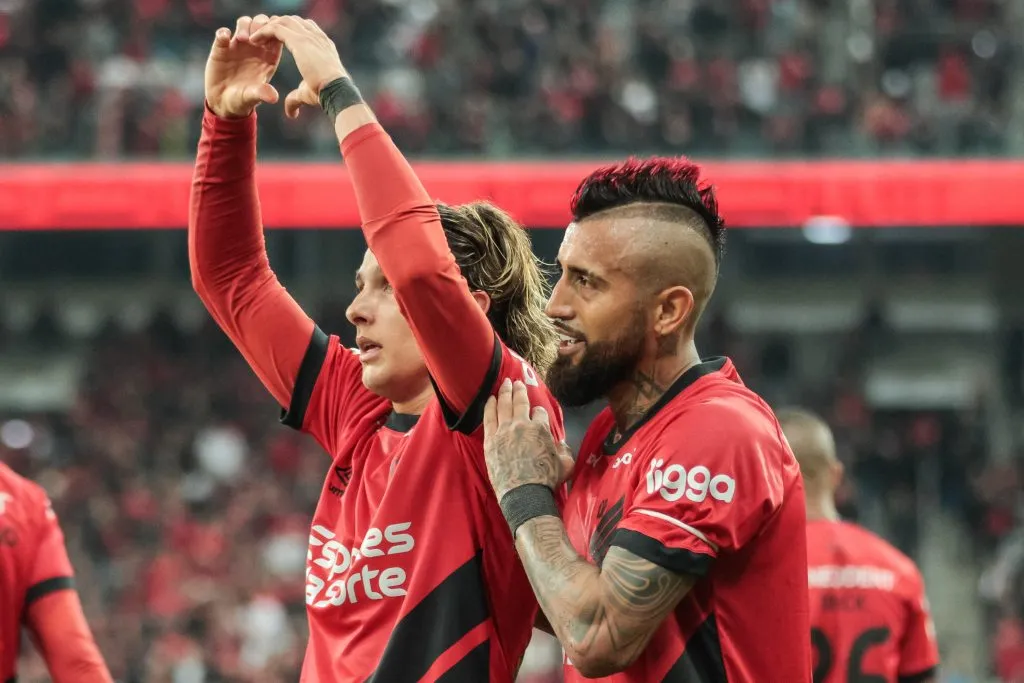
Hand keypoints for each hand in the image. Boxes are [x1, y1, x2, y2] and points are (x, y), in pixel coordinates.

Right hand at [204, 14, 281, 117]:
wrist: (223, 102)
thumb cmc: (243, 100)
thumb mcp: (253, 97)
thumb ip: (262, 93)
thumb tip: (273, 97)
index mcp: (269, 57)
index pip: (277, 36)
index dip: (274, 33)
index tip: (266, 42)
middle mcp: (256, 48)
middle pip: (263, 24)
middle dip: (261, 24)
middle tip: (254, 37)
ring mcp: (239, 45)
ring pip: (246, 22)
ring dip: (245, 25)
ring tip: (242, 39)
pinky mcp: (222, 47)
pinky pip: (223, 33)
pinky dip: (223, 32)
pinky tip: (224, 39)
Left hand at [249, 16, 346, 118]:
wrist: (336, 90)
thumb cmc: (326, 94)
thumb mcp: (308, 93)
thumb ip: (296, 98)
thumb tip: (291, 114)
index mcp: (323, 46)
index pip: (305, 29)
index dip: (290, 32)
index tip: (275, 40)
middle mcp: (316, 37)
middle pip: (293, 21)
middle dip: (277, 25)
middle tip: (262, 35)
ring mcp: (308, 36)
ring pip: (283, 21)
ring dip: (267, 27)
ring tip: (254, 37)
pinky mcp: (299, 40)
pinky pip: (275, 28)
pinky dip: (263, 32)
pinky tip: (253, 40)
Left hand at [483, 379, 574, 500]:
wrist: (524, 494)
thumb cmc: (546, 480)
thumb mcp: (566, 464)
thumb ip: (564, 451)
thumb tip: (560, 445)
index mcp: (540, 429)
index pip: (540, 413)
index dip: (540, 413)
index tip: (537, 414)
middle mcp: (522, 425)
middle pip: (520, 402)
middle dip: (519, 390)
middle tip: (517, 382)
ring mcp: (504, 431)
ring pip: (503, 405)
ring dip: (504, 392)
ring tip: (505, 383)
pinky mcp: (491, 439)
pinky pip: (489, 417)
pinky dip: (490, 406)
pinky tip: (490, 398)